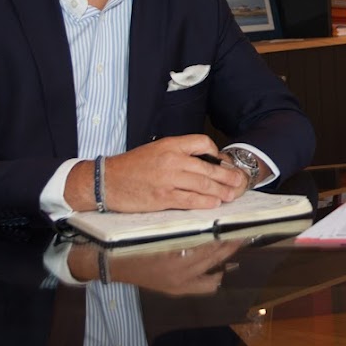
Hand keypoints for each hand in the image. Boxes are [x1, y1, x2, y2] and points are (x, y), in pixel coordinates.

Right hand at [67, 134, 246, 212]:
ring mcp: (168, 179)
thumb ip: (177, 154)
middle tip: (239, 181)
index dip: (215, 153)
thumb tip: (201, 162)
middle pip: (208, 167)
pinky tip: (214, 203)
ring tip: (231, 194)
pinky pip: (190, 200)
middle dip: (227, 176)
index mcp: (169, 145)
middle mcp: (171, 160)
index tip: (221, 162)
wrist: (107, 181)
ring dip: (221, 191)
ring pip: (203, 184)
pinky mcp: (163, 197)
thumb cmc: (130, 167)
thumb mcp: (155, 150)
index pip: (202, 142)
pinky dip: (205, 202)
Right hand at [75, 239, 243, 295]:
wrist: (111, 261)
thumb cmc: (132, 238)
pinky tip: (220, 267)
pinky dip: (215, 276)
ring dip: (225, 258)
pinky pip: (206, 285)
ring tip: (234, 244)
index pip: (212, 242)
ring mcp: (180, 284)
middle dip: (231, 243)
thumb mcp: (158, 226)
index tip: (240, 223)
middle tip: (244, 231)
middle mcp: (180, 271)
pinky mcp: (177, 290)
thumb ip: (183, 224)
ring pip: (214, 270)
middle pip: (217, 256)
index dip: (228, 233)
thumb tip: (210, 217)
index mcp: (175, 251)